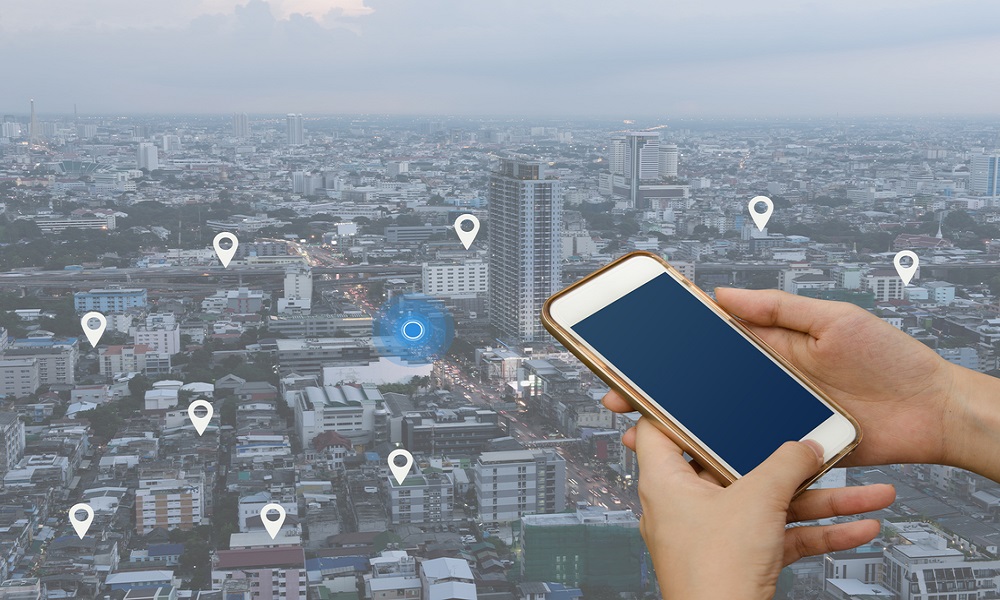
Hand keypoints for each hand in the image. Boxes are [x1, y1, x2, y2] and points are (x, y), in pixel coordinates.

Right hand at [605, 288, 964, 468]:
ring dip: (676, 427)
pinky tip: (687, 462)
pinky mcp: (791, 450)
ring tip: (638, 432)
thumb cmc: (891, 360)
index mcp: (773, 348)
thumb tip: (725, 295)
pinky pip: (746, 455)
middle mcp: (768, 384)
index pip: (711, 345)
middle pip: (702, 388)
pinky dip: (714, 458)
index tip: (635, 346)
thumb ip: (779, 308)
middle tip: (619, 396)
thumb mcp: (834, 319)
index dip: (672, 347)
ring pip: (715, 423)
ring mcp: (776, 418)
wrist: (933, 412)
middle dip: (658, 392)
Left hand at [633, 418, 894, 599]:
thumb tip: (805, 446)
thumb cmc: (714, 574)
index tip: (705, 391)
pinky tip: (860, 526)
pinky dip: (818, 531)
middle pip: (736, 465)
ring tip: (868, 492)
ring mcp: (714, 535)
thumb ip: (785, 464)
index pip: (662, 429)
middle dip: (786, 458)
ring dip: (821, 500)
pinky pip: (782, 535)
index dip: (681, 408)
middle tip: (811, 439)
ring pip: (770, 503)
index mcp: (665, 482)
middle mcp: (685, 506)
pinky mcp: (740, 560)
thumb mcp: (756, 500)